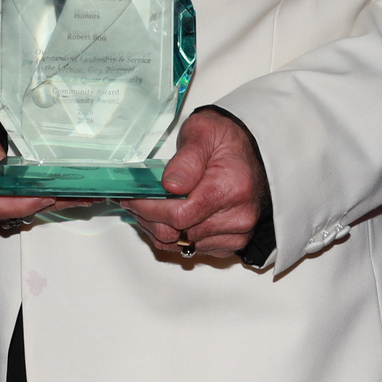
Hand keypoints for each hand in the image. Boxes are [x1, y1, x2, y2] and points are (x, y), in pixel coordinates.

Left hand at [122, 109, 266, 258]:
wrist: (249, 154)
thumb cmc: (225, 141)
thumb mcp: (203, 132)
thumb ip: (187, 159)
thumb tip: (170, 185)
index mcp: (232, 188)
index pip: (180, 215)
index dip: (149, 209)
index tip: (132, 198)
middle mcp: (238, 217)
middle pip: (178, 235)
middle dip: (148, 220)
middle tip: (132, 202)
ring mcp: (236, 234)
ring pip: (181, 246)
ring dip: (158, 229)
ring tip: (146, 208)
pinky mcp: (230, 243)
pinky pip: (192, 249)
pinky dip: (174, 236)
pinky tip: (166, 217)